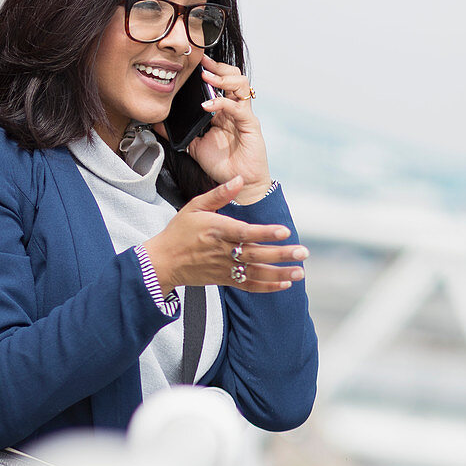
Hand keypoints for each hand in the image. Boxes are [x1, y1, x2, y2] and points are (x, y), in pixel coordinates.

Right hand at [142, 176, 308, 295]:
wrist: (163, 262)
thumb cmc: (179, 232)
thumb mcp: (194, 207)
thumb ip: (219, 194)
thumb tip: (239, 179)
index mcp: (215, 230)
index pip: (244, 232)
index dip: (265, 232)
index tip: (284, 231)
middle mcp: (221, 251)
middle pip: (255, 253)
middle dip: (280, 254)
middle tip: (303, 252)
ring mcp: (224, 268)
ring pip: (255, 272)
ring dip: (279, 273)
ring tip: (299, 272)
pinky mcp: (224, 280)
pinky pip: (248, 285)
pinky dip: (267, 286)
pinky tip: (284, 284)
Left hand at [185, 55, 270, 203]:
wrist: (237, 184)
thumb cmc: (221, 164)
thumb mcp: (193, 146)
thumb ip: (177, 134)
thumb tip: (156, 124)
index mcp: (224, 110)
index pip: (222, 82)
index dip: (211, 69)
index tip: (195, 61)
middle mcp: (235, 109)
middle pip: (234, 77)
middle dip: (218, 67)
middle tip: (202, 62)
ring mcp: (244, 115)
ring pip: (241, 85)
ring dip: (223, 78)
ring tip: (206, 78)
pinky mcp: (250, 125)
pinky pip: (238, 108)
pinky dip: (222, 103)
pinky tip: (207, 105)